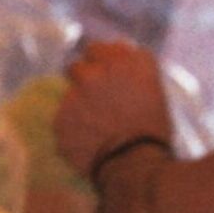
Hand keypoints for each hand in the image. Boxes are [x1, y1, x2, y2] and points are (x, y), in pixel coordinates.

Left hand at [56, 42, 175, 177]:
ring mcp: (75, 94)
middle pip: (77, 67)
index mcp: (125, 62)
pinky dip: (72, 128)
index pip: (96, 49)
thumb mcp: (153, 89)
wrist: (135, 163)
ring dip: (77, 104)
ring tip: (96, 126)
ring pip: (68, 94)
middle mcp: (97, 72)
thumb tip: (113, 55)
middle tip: (97, 101)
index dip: (99, 64)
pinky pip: (62, 120)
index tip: (104, 78)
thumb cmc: (153, 128)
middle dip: (83, 81)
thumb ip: (131, 68)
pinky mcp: (59, 118)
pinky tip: (89, 141)